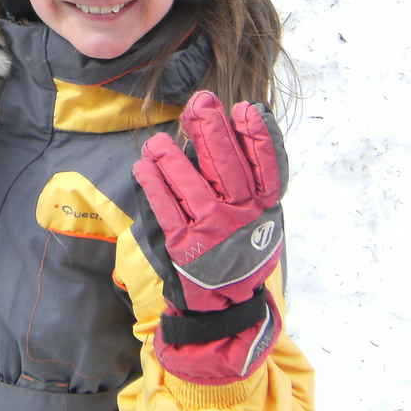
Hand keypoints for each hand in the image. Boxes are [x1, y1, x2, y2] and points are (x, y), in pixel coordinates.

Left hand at [133, 90, 287, 383]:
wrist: (225, 307)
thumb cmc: (239, 251)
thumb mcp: (260, 220)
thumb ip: (254, 181)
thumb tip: (250, 124)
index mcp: (264, 209)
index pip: (266, 168)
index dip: (258, 138)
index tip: (245, 110)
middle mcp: (242, 219)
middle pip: (228, 169)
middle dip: (213, 132)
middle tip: (199, 103)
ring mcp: (213, 233)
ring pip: (192, 186)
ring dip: (172, 158)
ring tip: (157, 140)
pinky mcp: (185, 246)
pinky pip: (167, 209)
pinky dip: (154, 184)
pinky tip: (144, 166)